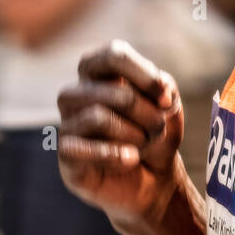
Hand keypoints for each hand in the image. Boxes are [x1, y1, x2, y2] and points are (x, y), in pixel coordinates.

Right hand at [56, 40, 185, 234]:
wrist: (154, 180)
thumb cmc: (156, 134)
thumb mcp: (168, 105)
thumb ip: (162, 86)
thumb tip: (158, 87)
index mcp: (100, 74)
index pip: (113, 55)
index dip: (143, 74)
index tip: (165, 97)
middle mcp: (78, 94)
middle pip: (114, 91)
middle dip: (146, 112)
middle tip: (158, 128)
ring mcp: (68, 124)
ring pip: (98, 116)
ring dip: (134, 134)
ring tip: (144, 144)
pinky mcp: (66, 155)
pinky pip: (81, 147)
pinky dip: (114, 154)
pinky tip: (130, 159)